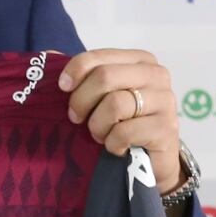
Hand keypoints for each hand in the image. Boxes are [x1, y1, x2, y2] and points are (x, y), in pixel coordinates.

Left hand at [59, 49, 181, 194]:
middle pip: (104, 77)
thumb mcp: (100, 97)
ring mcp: (165, 100)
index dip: (75, 71)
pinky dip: (112, 143)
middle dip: (82, 102)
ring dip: (97, 126)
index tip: (63, 88)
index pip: (99, 57)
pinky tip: (117, 147)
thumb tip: (49, 55)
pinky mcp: (166, 128)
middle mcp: (156, 75)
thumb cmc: (120, 123)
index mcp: (140, 61)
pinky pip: (124, 132)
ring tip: (101, 135)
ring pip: (114, 104)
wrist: (150, 162)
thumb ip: (81, 75)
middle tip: (77, 119)